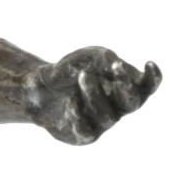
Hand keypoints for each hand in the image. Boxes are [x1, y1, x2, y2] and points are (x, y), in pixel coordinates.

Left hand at [27, 48, 161, 145]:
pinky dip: (79, 115)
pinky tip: (71, 102)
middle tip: (115, 66)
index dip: (153, 79)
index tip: (149, 63)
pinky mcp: (83, 136)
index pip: (146, 88)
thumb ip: (106, 60)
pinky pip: (87, 131)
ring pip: (108, 116)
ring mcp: (101, 123)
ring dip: (96, 94)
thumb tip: (118, 65)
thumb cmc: (72, 71)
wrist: (40, 87)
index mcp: (123, 89)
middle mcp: (117, 108)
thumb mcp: (90, 58)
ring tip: (83, 75)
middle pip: (132, 104)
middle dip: (125, 86)